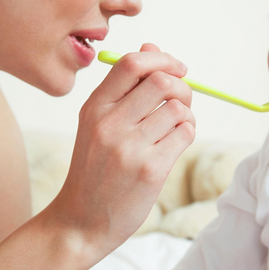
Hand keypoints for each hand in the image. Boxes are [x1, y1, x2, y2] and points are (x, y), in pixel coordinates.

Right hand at [53, 43, 194, 252]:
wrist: (80, 222)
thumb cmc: (94, 169)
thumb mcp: (97, 124)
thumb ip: (124, 87)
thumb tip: (152, 47)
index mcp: (94, 108)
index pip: (132, 64)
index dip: (162, 59)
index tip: (177, 68)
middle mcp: (110, 124)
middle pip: (162, 82)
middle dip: (183, 86)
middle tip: (182, 99)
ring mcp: (130, 148)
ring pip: (178, 109)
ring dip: (186, 115)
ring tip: (175, 128)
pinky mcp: (151, 170)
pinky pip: (185, 134)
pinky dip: (188, 133)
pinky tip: (175, 142)